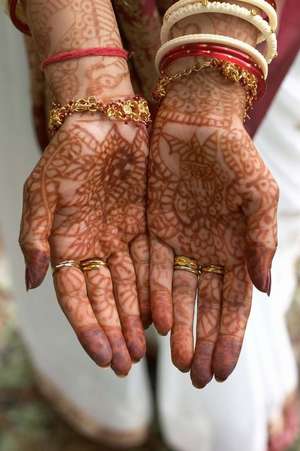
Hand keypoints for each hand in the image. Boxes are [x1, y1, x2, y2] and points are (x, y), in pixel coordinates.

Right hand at [19, 116, 149, 375]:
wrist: (105, 122)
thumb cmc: (69, 154)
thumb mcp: (43, 192)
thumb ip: (36, 237)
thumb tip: (37, 282)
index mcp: (65, 245)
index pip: (75, 297)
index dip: (88, 327)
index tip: (104, 356)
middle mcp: (93, 249)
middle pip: (104, 300)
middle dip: (114, 332)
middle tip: (127, 364)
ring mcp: (120, 240)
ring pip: (128, 289)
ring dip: (135, 319)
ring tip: (146, 349)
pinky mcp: (144, 228)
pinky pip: (150, 265)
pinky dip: (154, 290)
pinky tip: (161, 315)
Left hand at [148, 72, 278, 386]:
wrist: (196, 121)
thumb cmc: (233, 154)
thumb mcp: (257, 195)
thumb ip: (261, 240)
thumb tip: (264, 288)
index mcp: (238, 248)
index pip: (236, 304)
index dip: (231, 337)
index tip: (224, 370)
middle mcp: (210, 252)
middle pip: (207, 308)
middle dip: (204, 342)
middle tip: (197, 378)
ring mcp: (182, 244)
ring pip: (180, 296)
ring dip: (181, 328)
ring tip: (176, 360)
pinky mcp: (155, 231)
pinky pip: (155, 271)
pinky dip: (156, 297)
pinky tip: (156, 323)